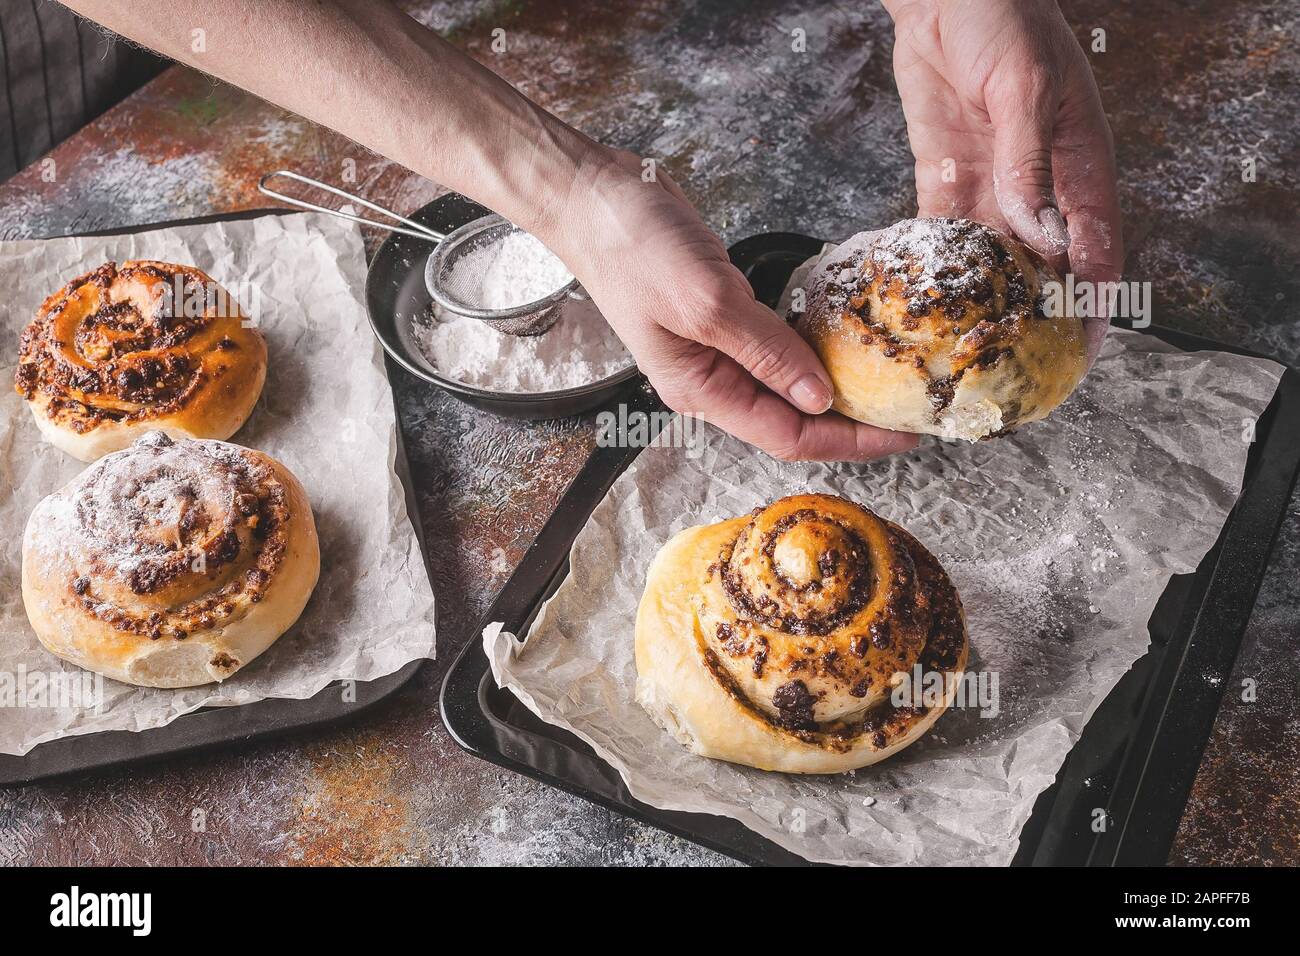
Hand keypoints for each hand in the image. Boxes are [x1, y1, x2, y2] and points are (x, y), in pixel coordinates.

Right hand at [551, 151, 918, 461]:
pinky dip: (815, 347)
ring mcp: (716, 348)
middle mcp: (711, 379)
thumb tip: (819, 398)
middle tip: (912, 410)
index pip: (787, 437)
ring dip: (837, 387)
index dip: (850, 441)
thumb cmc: (633, 246)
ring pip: (789, 385)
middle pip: (792, 420)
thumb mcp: (704, 300)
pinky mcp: (723, 314)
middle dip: (852, 423)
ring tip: (891, 381)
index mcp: (700, 390)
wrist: (592, 195)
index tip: (904, 431)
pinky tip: (847, 338)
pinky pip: (779, 345)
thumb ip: (764, 350)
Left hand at [885, 0, 1122, 358]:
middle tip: (1010, 371)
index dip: (1091, 306)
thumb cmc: (1004, 18)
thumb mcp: (1024, 85)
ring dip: (978, 306)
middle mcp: (1037, 188)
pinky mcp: (944, 180)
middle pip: (1041, 269)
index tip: (1080, 354)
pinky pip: (940, 237)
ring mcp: (990, 187)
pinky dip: (932, 272)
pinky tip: (920, 307)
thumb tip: (1037, 233)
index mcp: (1079, 166)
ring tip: (962, 354)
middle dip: (1030, 321)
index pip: (1095, 251)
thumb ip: (1027, 161)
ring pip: (988, 263)